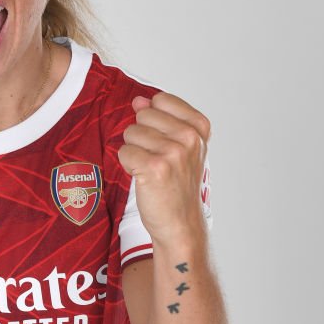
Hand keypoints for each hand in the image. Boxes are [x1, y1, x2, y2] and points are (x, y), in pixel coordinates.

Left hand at [118, 91, 210, 243]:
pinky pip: (124, 152)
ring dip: (134, 152)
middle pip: (143, 115)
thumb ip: (161, 119)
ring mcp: (174, 152)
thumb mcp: (180, 147)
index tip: (163, 142)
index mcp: (199, 128)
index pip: (161, 100)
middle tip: (156, 160)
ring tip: (150, 170)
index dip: (153, 120)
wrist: (180, 223)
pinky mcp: (155, 167)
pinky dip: (127, 166)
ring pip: (131, 133)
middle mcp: (189, 137)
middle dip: (141, 137)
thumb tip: (139, 100)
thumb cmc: (177, 186)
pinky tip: (143, 178)